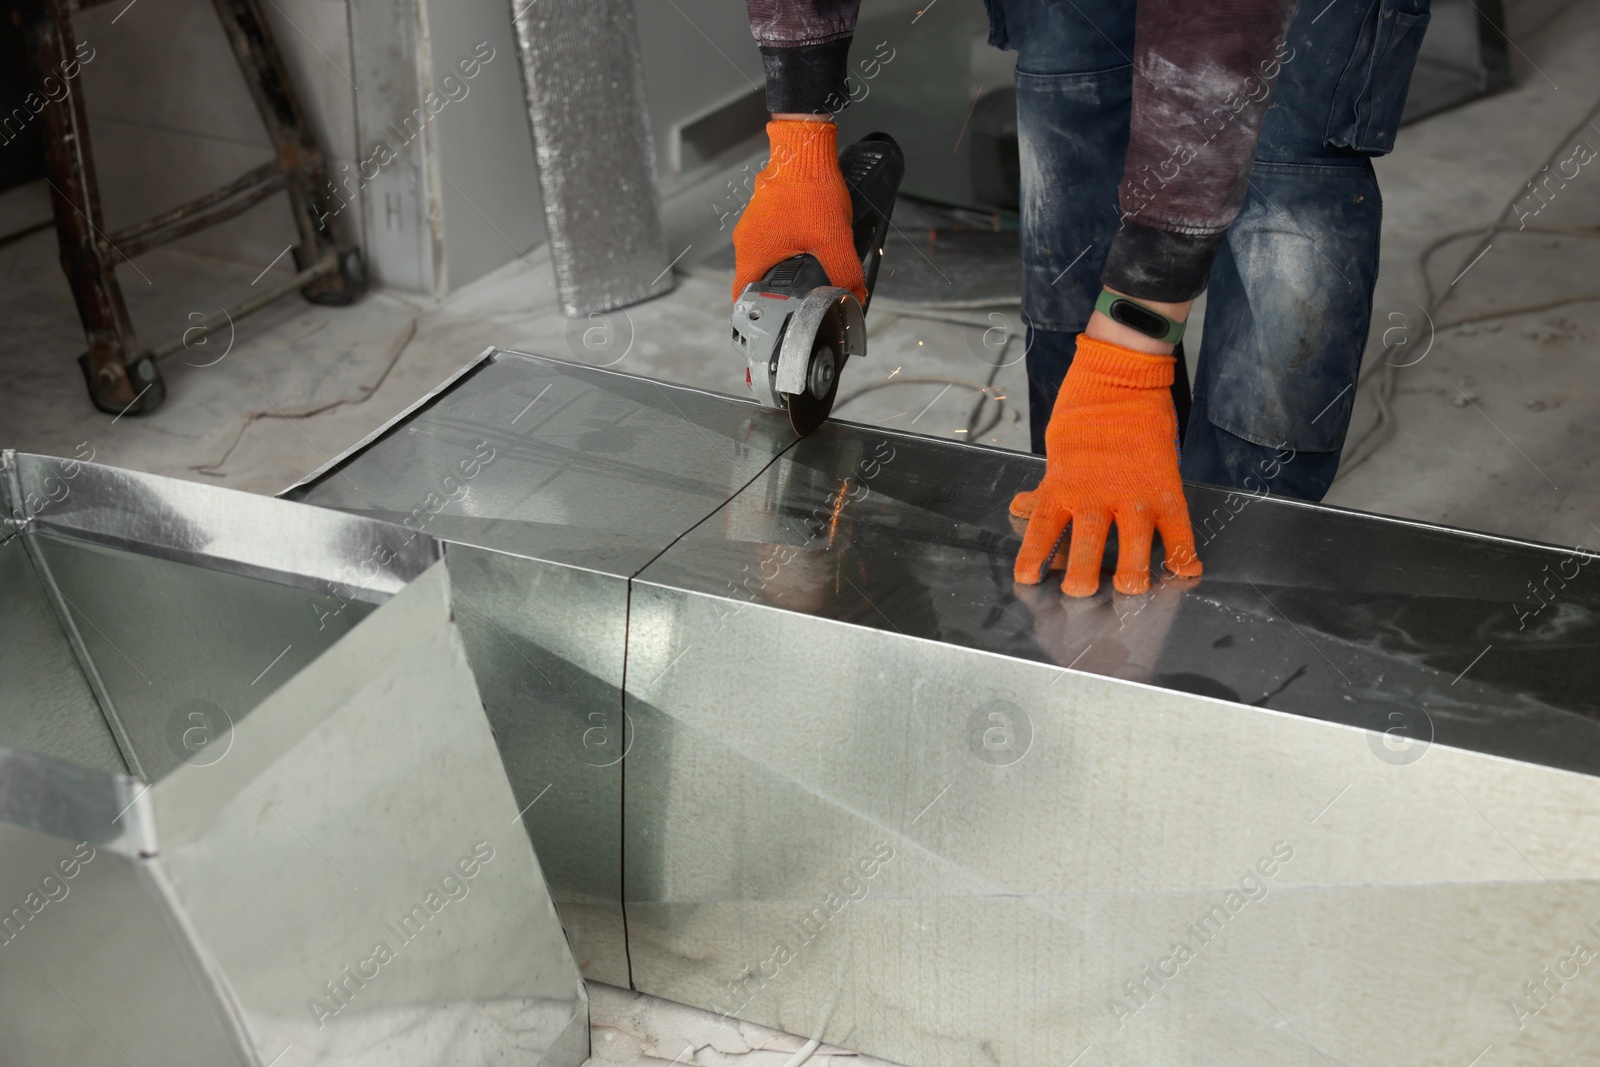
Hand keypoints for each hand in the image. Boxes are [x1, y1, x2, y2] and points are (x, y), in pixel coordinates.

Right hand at [731, 119, 865, 303]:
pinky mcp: (764, 210)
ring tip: (809, 273)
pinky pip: (771, 237)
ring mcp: (753, 223)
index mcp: (752, 254)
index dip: (758, 313)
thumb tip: (854, 296)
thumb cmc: (810, 192)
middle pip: (756, 279)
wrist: (804, 148)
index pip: (743, 297)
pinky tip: (808, 244)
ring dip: (784, 267)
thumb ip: (845, 273)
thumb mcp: (834, 241)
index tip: (773, 321)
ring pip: (765, 257)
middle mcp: (745, 240)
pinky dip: (786, 246)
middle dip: (778, 291)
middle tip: (800, 300)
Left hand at [1012, 335, 1201, 596]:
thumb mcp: (1057, 449)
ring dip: (1133, 576)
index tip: (1029, 581)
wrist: (1123, 376)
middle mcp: (1095, 496)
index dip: (1034, 559)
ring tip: (1131, 590)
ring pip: (1135, 549)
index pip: (1042, 532)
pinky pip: (1178, 530)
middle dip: (1084, 579)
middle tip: (1083, 594)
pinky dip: (1184, 554)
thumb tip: (1022, 507)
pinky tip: (1186, 572)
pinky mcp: (1166, 488)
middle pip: (1088, 550)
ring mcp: (1133, 495)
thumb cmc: (1085, 410)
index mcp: (1062, 487)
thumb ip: (1047, 486)